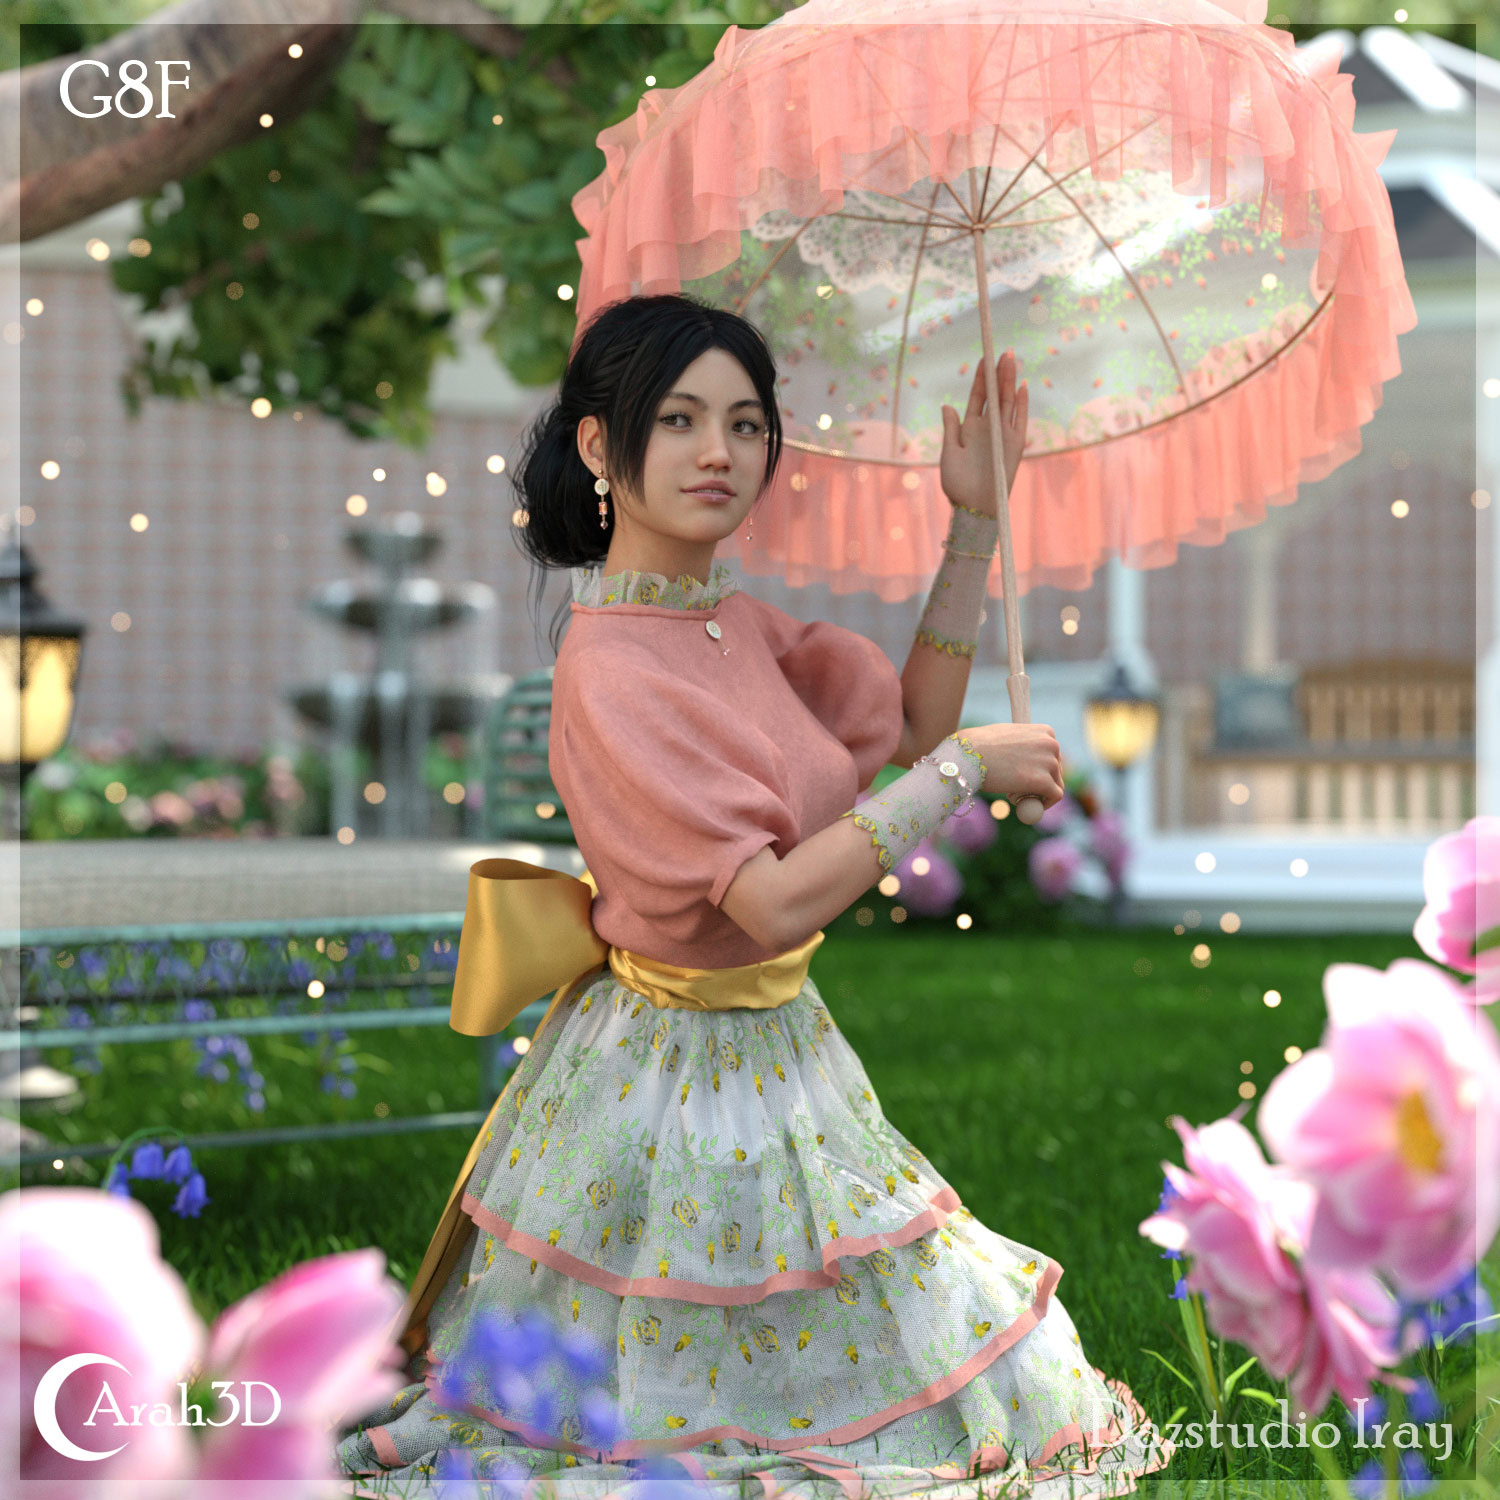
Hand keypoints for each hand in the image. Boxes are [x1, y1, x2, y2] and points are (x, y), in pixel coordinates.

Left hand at [939, 349, 1027, 516]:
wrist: (974, 507)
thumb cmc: (958, 484)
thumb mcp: (949, 454)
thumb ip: (951, 429)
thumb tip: (947, 406)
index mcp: (969, 428)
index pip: (977, 397)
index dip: (980, 378)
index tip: (983, 358)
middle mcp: (987, 428)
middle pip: (995, 395)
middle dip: (998, 373)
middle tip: (1002, 350)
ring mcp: (1002, 435)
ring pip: (1008, 402)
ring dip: (1010, 381)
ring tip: (1011, 360)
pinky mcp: (1015, 445)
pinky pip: (1019, 421)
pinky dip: (1022, 404)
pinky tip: (1023, 386)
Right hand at [957, 723, 1062, 807]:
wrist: (967, 755)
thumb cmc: (978, 746)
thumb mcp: (1008, 737)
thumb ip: (1023, 747)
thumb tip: (1030, 762)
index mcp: (1045, 731)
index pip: (1052, 755)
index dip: (1039, 769)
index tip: (1022, 776)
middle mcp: (1051, 744)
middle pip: (1056, 771)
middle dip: (1039, 783)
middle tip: (1015, 789)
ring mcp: (1049, 762)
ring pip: (1055, 785)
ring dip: (1037, 793)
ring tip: (1011, 794)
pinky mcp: (1044, 781)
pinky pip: (1055, 796)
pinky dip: (1043, 804)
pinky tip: (1024, 804)